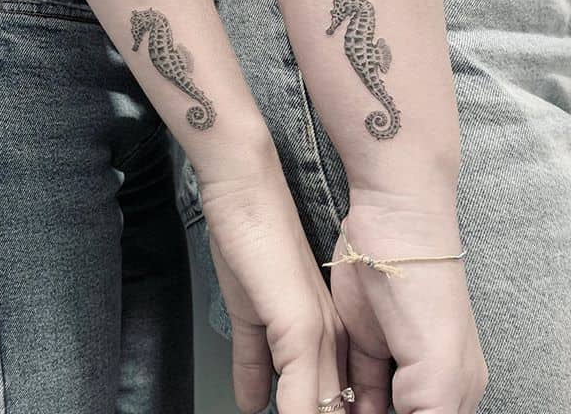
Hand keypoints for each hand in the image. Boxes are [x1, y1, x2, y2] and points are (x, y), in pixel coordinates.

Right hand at [199, 156, 348, 413]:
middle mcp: (333, 341)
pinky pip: (304, 395)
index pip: (336, 404)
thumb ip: (256, 362)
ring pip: (328, 410)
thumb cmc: (251, 246)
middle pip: (340, 410)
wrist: (248, 195)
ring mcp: (320, 334)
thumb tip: (253, 405)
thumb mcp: (251, 314)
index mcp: (325, 337)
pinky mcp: (300, 324)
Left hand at [329, 190, 487, 413]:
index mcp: (453, 391)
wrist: (392, 222)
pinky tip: (323, 407)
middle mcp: (422, 376)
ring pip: (367, 409)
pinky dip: (335, 400)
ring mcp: (388, 354)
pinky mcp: (357, 335)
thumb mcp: (439, 370)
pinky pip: (346, 382)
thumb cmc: (426, 291)